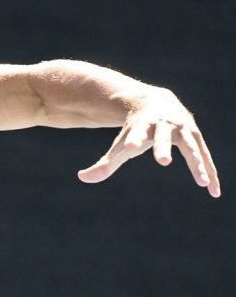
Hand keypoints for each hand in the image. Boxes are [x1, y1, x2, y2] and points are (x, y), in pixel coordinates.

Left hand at [77, 89, 219, 196]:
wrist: (157, 103)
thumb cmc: (137, 128)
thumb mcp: (122, 143)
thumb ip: (104, 163)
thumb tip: (81, 178)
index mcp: (144, 124)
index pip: (137, 132)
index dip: (134, 139)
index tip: (129, 147)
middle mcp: (166, 124)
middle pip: (164, 137)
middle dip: (163, 147)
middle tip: (162, 161)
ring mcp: (184, 129)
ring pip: (192, 147)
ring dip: (197, 163)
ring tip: (201, 183)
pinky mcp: (197, 138)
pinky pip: (205, 158)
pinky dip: (210, 173)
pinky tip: (214, 193)